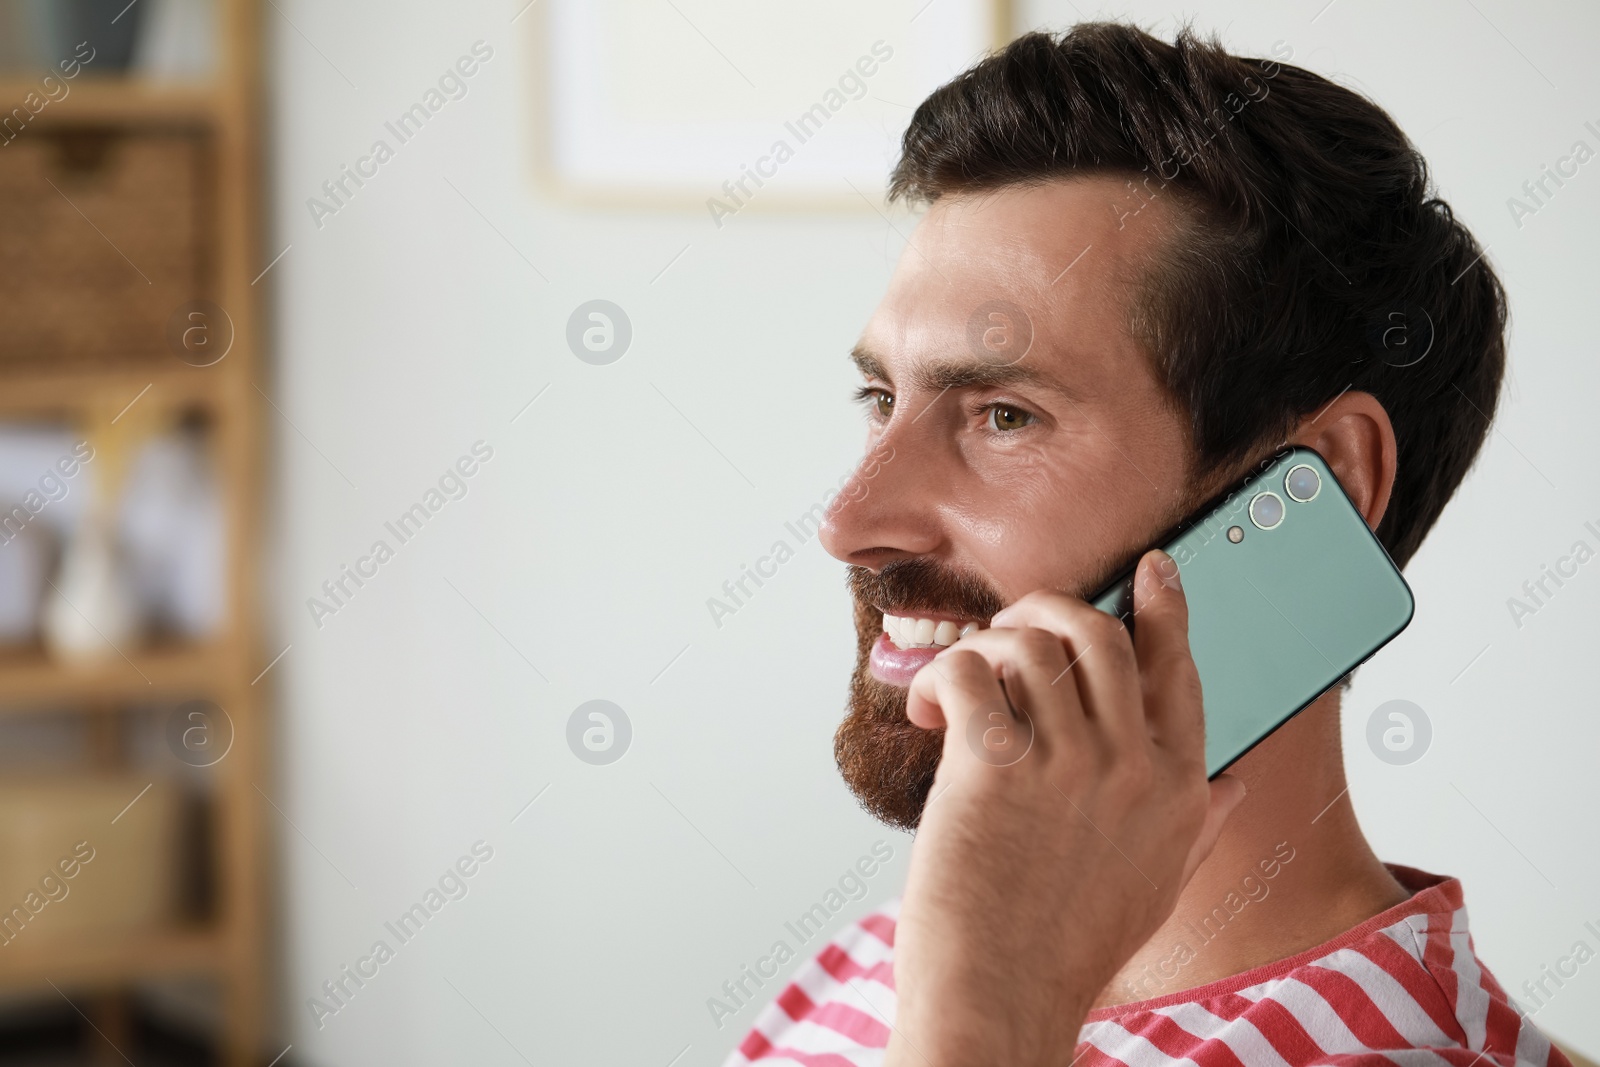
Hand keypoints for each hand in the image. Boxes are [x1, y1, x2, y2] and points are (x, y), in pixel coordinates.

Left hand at [886, 550, 1245, 1066]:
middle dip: (1045, 612)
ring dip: (985, 647)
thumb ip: (1198, 824)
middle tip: (1009, 628)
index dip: (1165, 609)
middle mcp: (1132, 766)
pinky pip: (972, 671)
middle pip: (1099, 634)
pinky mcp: (997, 766)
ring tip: (960, 687)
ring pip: (1030, 643)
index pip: (1180, 672)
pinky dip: (941, 676)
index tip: (1151, 568)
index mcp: (1179, 789)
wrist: (1001, 996)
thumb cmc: (1067, 946)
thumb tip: (1231, 786)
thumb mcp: (1157, 884)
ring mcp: (1068, 764)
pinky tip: (926, 712)